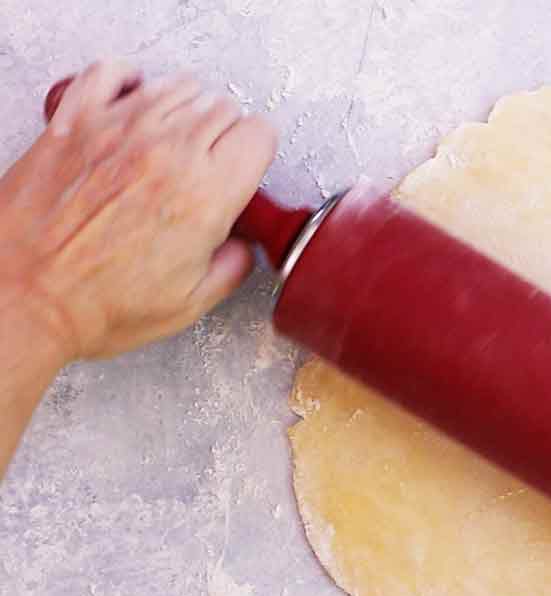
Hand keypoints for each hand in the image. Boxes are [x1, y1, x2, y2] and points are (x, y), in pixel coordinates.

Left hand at [0, 59, 276, 363]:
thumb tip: (241, 244)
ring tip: (175, 141)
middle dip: (225, 134)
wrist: (25, 297)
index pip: (258, 134)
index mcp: (204, 196)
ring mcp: (118, 129)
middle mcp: (166, 152)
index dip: (257, 153)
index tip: (245, 168)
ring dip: (185, 109)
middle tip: (210, 164)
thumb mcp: (190, 303)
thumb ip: (232, 267)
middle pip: (222, 107)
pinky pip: (113, 70)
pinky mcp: (76, 120)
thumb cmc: (95, 304)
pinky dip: (130, 80)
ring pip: (178, 85)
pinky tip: (133, 104)